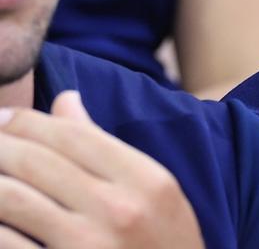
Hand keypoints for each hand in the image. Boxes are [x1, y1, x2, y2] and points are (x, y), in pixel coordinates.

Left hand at [0, 91, 204, 247]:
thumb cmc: (164, 243)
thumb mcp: (153, 192)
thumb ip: (105, 147)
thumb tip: (64, 101)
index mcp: (145, 180)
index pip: (73, 133)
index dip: (29, 121)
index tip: (5, 119)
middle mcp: (117, 209)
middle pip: (38, 160)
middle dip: (0, 144)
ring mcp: (86, 246)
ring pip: (12, 197)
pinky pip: (8, 241)